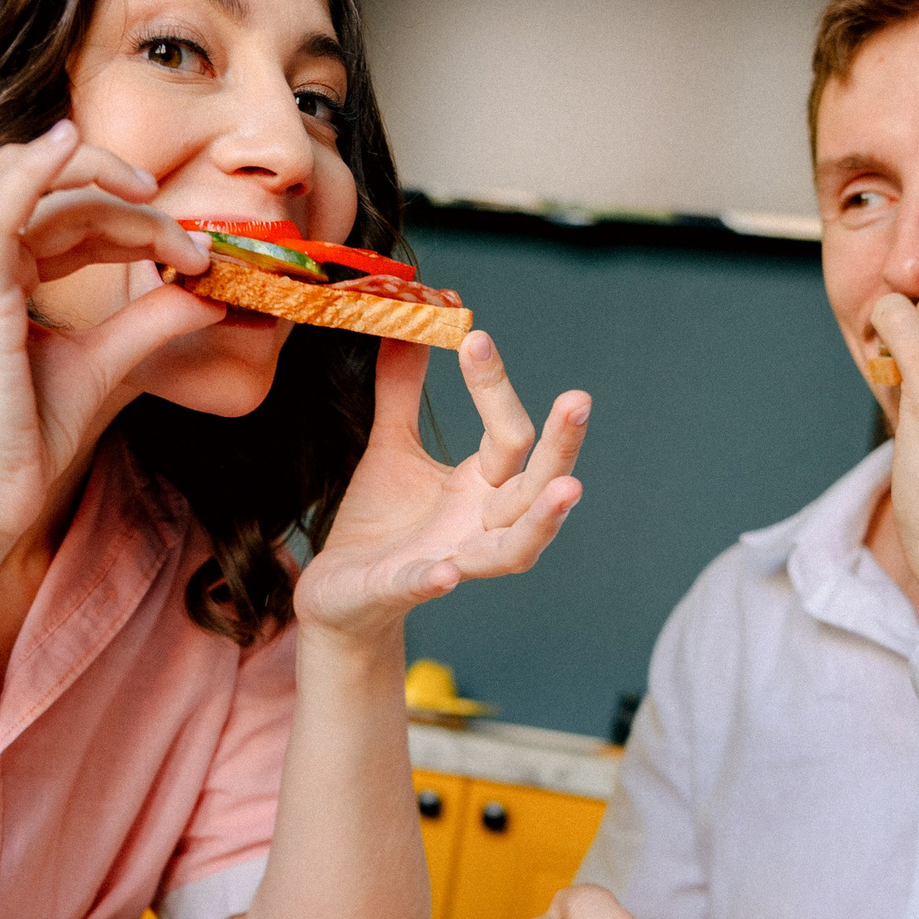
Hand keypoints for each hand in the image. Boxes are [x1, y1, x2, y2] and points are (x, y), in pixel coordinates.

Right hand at [0, 119, 218, 565]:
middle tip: (194, 248)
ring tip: (160, 204)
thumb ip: (149, 322)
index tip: (197, 258)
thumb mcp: (102, 367)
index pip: (71, 219)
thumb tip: (208, 290)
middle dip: (136, 213)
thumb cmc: (21, 447)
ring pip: (40, 191)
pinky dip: (36, 171)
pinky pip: (1, 211)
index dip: (139, 227)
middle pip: (63, 199)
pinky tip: (70, 141)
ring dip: (108, 191)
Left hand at [291, 331, 588, 637]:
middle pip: (535, 486)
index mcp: (482, 486)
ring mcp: (452, 561)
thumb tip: (413, 325)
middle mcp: (481, 525)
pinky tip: (447, 573)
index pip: (509, 434)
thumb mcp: (392, 447)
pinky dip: (437, 580)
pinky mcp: (403, 591)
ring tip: (568, 489)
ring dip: (542, 522)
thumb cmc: (381, 523)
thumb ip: (402, 391)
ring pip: (514, 549)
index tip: (475, 336)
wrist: (340, 593)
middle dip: (561, 447)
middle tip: (579, 400)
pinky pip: (427, 587)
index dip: (495, 386)